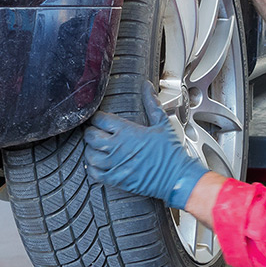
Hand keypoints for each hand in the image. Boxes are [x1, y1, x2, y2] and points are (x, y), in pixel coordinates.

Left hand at [84, 84, 208, 209]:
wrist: (176, 177)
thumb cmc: (170, 153)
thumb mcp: (162, 124)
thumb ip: (151, 103)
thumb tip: (147, 86)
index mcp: (127, 131)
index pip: (100, 119)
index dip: (97, 117)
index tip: (100, 118)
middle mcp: (117, 147)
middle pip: (91, 135)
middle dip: (91, 131)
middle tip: (95, 131)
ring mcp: (114, 164)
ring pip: (89, 154)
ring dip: (90, 149)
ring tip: (96, 147)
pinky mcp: (115, 179)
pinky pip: (94, 173)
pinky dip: (92, 167)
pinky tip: (97, 163)